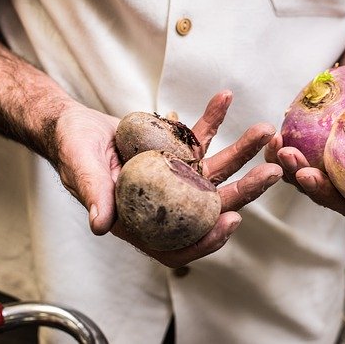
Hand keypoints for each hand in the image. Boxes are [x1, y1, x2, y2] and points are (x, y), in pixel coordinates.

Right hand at [53, 91, 281, 266]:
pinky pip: (201, 136)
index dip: (207, 241)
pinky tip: (225, 98)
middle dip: (245, 190)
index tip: (232, 221)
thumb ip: (93, 195)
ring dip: (242, 149)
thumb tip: (100, 225)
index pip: (179, 246)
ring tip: (264, 129)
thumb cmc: (72, 151)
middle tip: (272, 172)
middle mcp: (167, 204)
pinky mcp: (179, 152)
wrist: (75, 126)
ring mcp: (177, 178)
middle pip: (212, 205)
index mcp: (143, 222)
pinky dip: (213, 118)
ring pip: (217, 170)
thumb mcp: (80, 170)